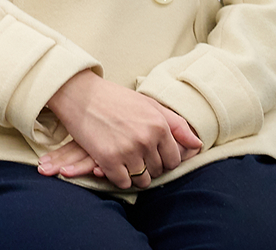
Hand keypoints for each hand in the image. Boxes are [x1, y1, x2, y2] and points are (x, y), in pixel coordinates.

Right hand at [40, 71, 202, 188]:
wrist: (78, 92)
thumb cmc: (114, 98)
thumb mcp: (148, 104)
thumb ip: (176, 124)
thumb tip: (198, 144)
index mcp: (159, 125)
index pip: (173, 160)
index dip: (163, 160)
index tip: (149, 154)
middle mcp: (146, 139)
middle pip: (157, 171)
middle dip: (148, 167)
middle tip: (133, 155)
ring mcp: (127, 150)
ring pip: (141, 180)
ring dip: (134, 174)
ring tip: (124, 160)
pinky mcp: (107, 159)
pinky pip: (122, 182)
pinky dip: (118, 177)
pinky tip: (112, 163)